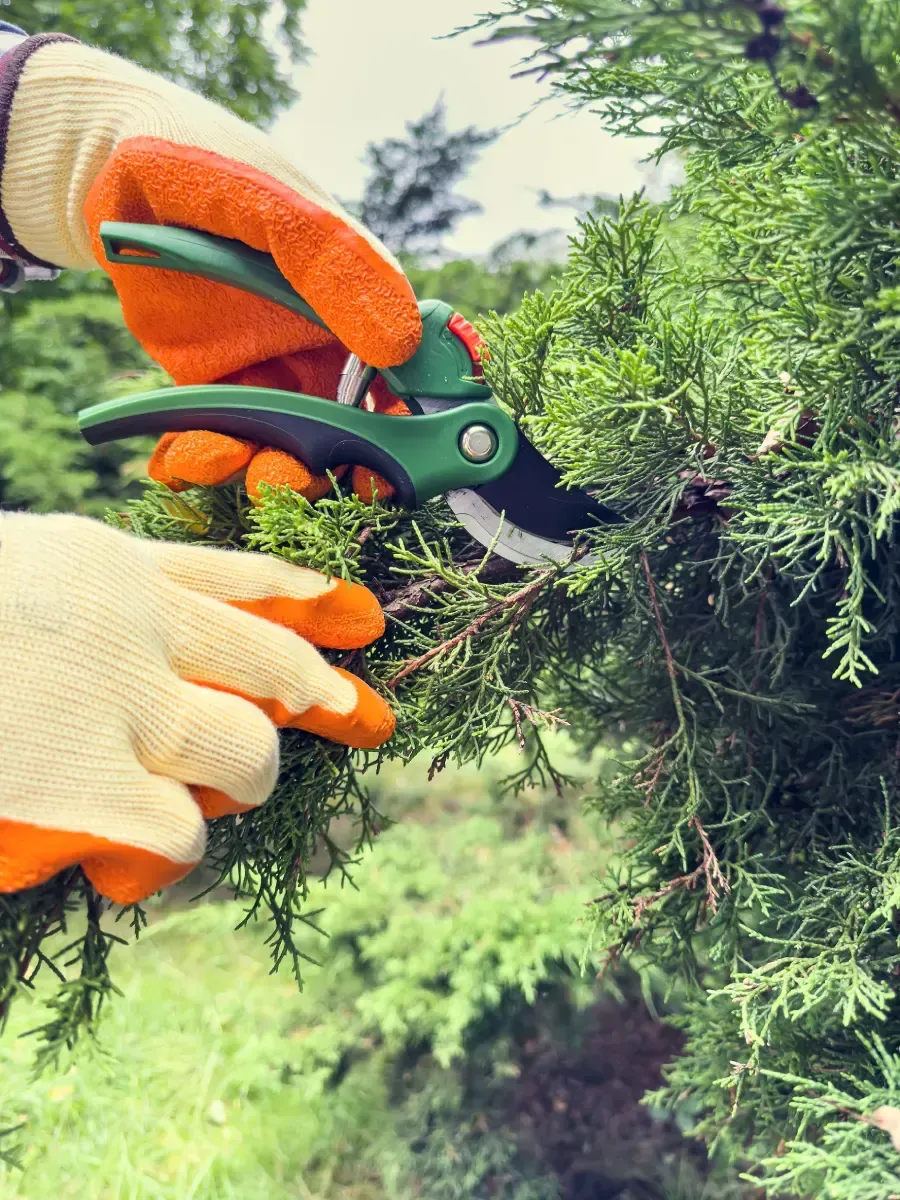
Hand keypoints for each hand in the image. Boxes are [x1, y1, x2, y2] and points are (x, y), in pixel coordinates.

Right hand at [0, 513, 393, 903]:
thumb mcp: (20, 574)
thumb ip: (86, 592)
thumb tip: (152, 631)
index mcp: (100, 565)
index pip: (237, 578)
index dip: (311, 602)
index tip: (366, 619)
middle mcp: (128, 625)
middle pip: (273, 663)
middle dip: (317, 700)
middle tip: (343, 723)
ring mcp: (116, 706)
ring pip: (248, 752)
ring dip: (241, 784)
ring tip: (201, 806)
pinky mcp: (88, 790)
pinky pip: (182, 833)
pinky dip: (166, 857)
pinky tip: (127, 865)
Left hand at [1, 35, 416, 499]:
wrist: (111, 171)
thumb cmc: (206, 166)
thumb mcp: (273, 205)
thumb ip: (335, 265)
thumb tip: (401, 344)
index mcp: (361, 301)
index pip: (411, 376)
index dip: (413, 430)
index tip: (395, 469)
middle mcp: (326, 345)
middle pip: (353, 431)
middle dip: (332, 468)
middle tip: (294, 477)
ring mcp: (273, 370)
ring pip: (288, 444)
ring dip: (265, 471)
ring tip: (223, 464)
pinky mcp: (219, 389)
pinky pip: (222, 436)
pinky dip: (202, 460)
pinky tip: (178, 460)